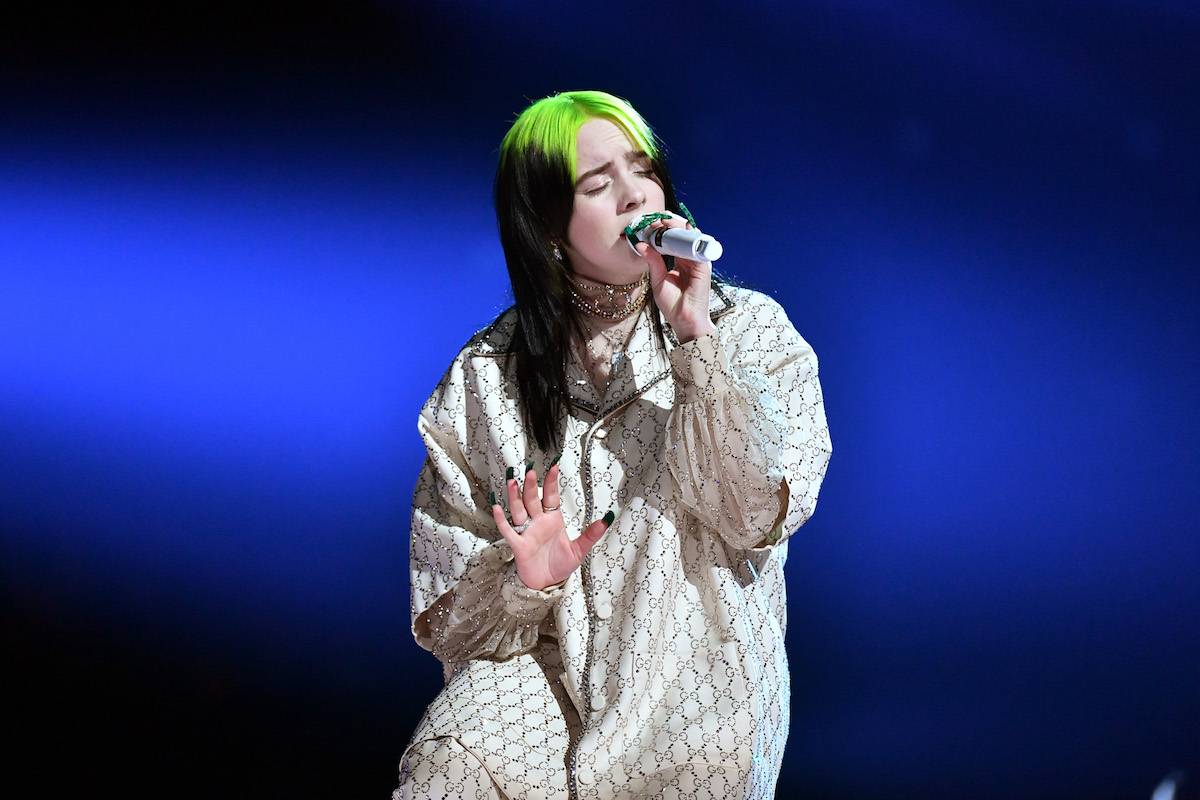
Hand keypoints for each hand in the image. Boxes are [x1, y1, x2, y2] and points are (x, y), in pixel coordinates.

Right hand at [490, 462, 612, 590]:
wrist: (547, 584)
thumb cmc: (559, 565)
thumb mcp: (579, 550)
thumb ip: (591, 534)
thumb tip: (608, 518)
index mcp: (552, 519)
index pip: (551, 496)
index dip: (551, 482)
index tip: (553, 466)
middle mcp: (537, 522)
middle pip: (532, 499)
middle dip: (531, 485)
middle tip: (531, 470)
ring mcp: (526, 532)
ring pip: (518, 510)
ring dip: (514, 496)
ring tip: (512, 481)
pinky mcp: (518, 545)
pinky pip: (508, 530)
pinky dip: (501, 520)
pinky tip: (496, 507)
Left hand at [636, 212, 715, 341]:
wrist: (684, 321)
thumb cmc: (673, 304)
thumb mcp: (658, 279)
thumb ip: (653, 261)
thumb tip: (641, 244)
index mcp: (681, 261)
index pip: (673, 240)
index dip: (661, 230)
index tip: (648, 224)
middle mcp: (690, 258)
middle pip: (682, 235)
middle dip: (668, 224)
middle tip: (654, 219)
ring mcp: (698, 261)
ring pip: (689, 236)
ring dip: (676, 226)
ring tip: (662, 221)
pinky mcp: (704, 265)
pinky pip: (697, 245)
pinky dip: (687, 235)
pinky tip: (676, 230)